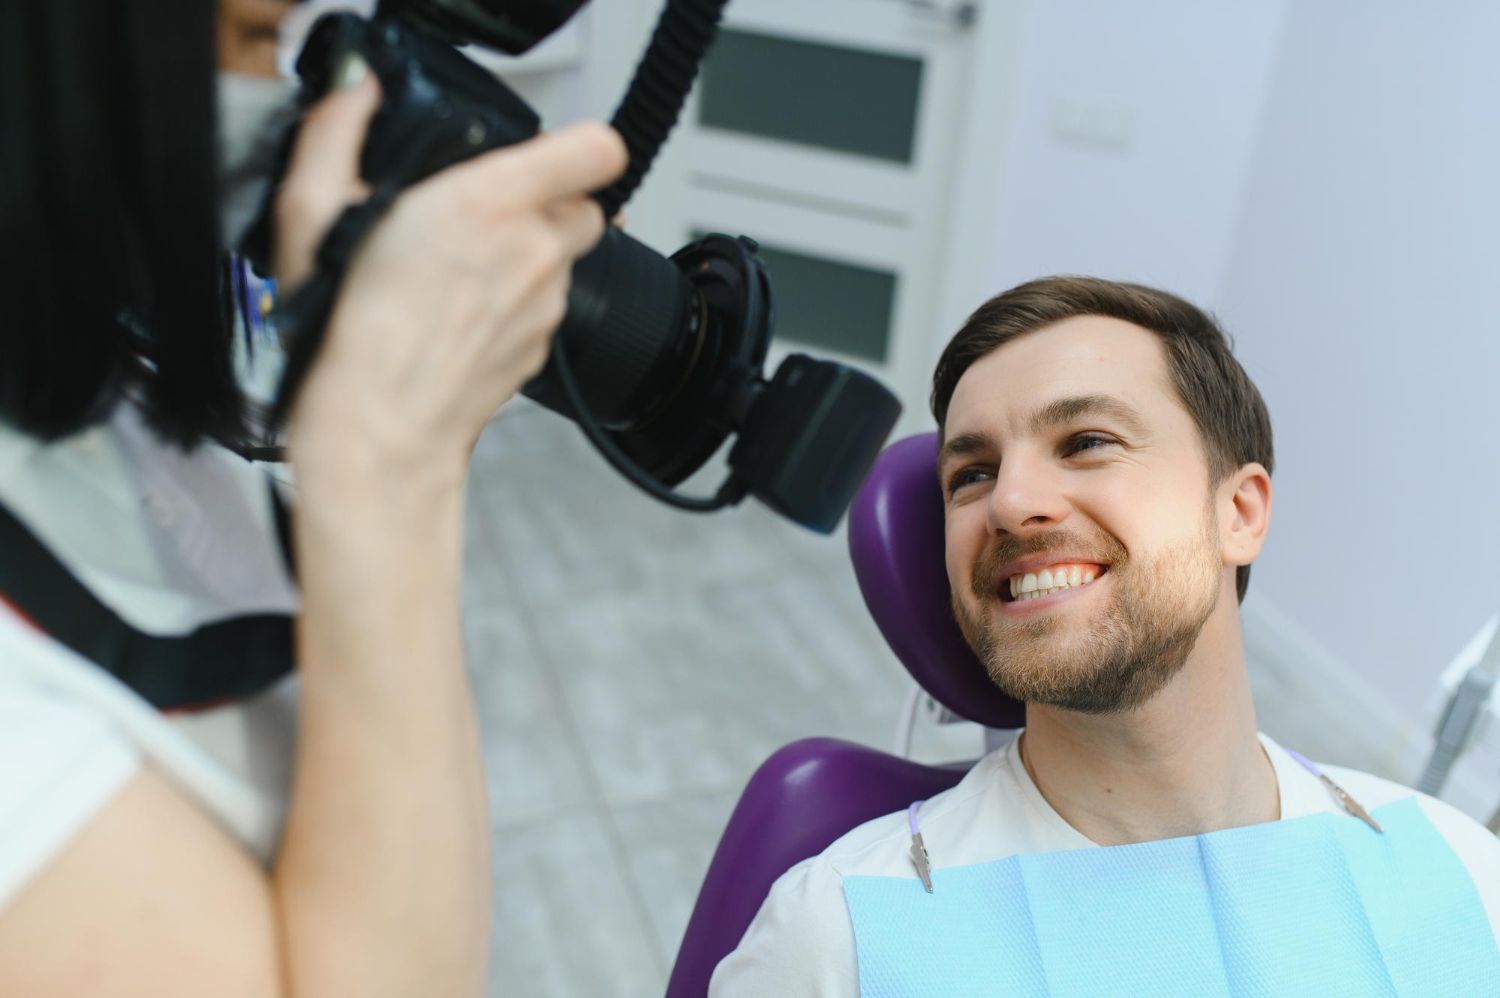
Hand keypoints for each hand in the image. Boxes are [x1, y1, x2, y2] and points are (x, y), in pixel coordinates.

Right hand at [274, 74, 627, 486]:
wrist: (379, 430)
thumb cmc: (349, 333)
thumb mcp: (310, 211)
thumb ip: (336, 133)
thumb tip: (357, 93)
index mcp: (487, 202)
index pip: (595, 150)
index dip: (580, 145)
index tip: (555, 150)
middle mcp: (532, 251)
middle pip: (585, 205)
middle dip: (547, 203)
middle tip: (486, 215)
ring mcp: (544, 304)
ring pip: (566, 259)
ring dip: (530, 256)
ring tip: (461, 272)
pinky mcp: (541, 349)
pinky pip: (546, 310)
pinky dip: (518, 305)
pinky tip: (463, 315)